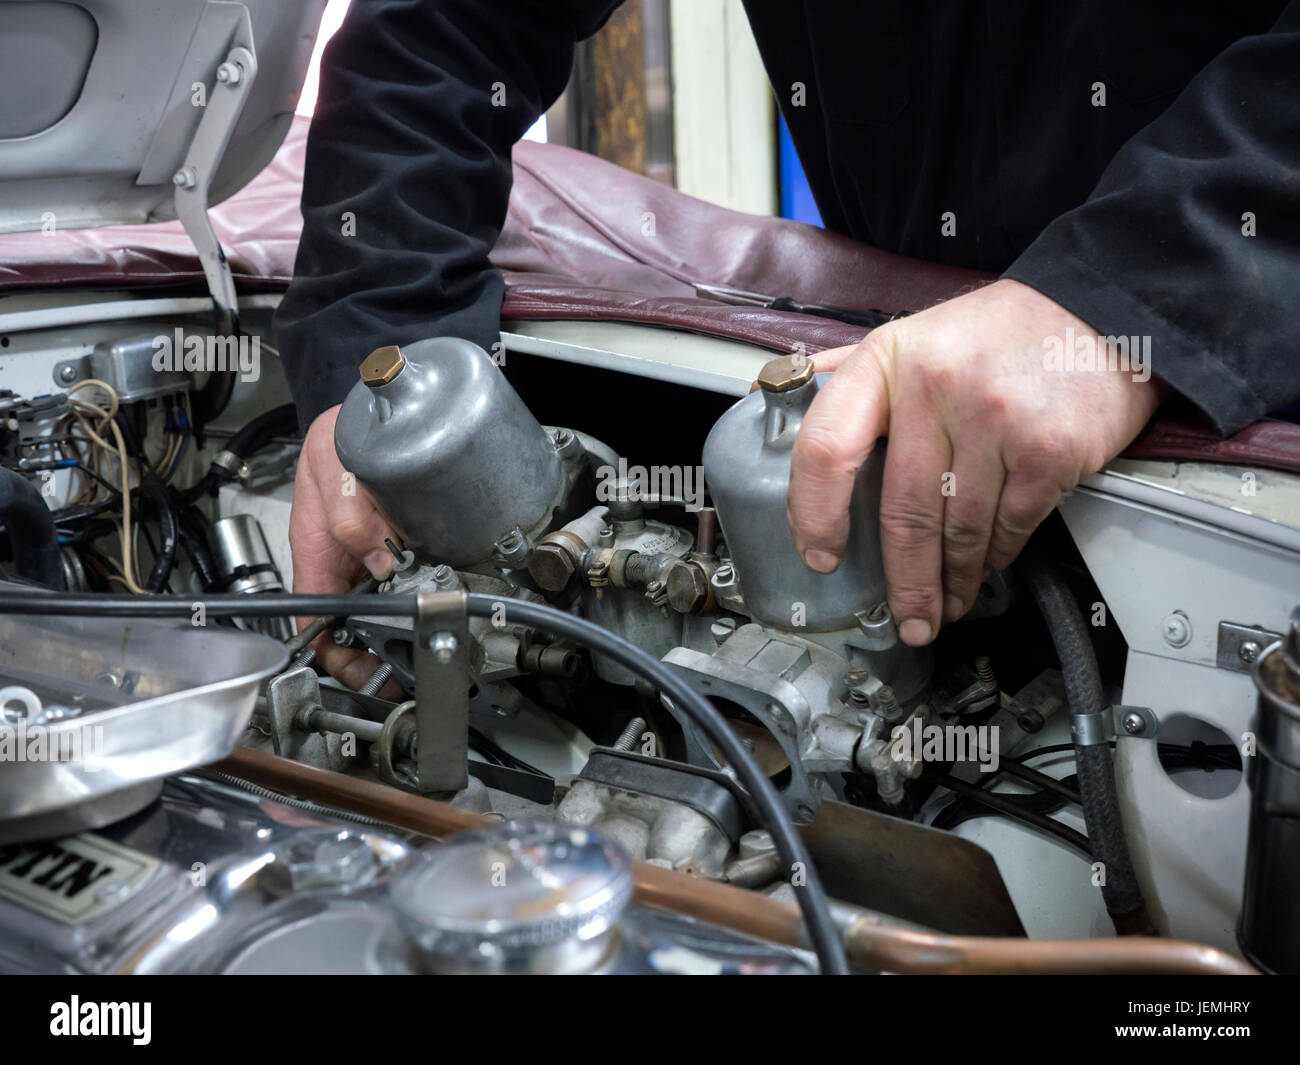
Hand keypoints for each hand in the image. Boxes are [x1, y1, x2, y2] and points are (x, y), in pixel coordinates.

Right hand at [289, 404, 401, 688]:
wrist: (359, 417)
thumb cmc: (334, 440)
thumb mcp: (332, 467)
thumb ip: (349, 510)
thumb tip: (378, 556)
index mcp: (315, 555)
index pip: (316, 622)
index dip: (337, 656)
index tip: (364, 673)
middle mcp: (341, 562)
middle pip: (352, 625)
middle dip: (376, 652)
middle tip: (406, 667)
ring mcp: (366, 557)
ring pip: (381, 608)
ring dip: (401, 630)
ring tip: (427, 643)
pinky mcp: (391, 547)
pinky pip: (403, 581)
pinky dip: (419, 595)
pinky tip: (440, 600)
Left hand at [788, 278, 1163, 646]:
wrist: (1098, 311)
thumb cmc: (1000, 332)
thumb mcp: (914, 336)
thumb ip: (857, 376)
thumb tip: (792, 405)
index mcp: (888, 361)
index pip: (826, 447)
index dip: (815, 513)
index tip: (820, 553)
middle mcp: (935, 387)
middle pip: (903, 512)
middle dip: (904, 581)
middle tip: (906, 616)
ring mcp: (994, 419)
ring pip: (958, 531)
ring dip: (952, 580)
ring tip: (948, 603)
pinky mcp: (1047, 449)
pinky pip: (1009, 526)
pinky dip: (996, 556)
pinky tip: (988, 567)